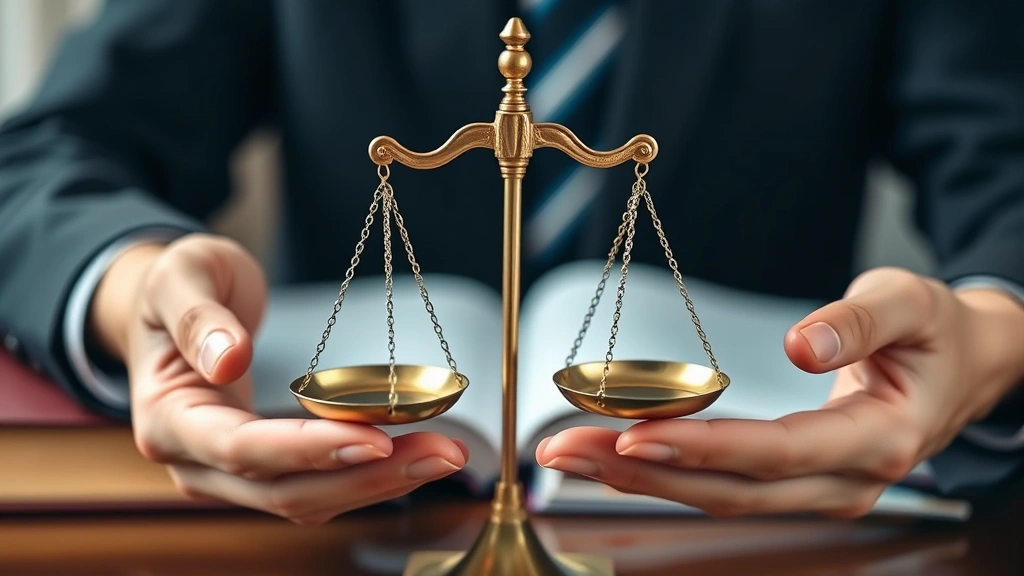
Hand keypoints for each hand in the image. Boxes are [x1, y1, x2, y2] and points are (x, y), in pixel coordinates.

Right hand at [90, 233, 466, 523]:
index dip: (309, 449)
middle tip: (442, 453)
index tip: (374, 439)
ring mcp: (231, 474)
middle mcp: (197, 463)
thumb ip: (196, 317)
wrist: (171, 309)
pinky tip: (413, 455)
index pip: (241, 449)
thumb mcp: (177, 278)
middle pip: (286, 490)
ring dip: (380, 482)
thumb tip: (228, 359)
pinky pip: (320, 484)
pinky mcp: (266, 469)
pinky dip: (368, 475)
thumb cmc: (174, 288)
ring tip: (444, 454)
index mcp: (167, 422)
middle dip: (368, 476)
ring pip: (310, 499)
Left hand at [537, 267, 1023, 517]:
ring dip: (638, 478)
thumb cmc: (937, 333)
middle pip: (731, 490)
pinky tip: (613, 456)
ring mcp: (818, 490)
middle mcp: (844, 482)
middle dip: (641, 472)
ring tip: (568, 452)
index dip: (705, 446)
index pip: (779, 452)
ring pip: (717, 497)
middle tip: (565, 446)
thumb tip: (802, 344)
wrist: (963, 366)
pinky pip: (721, 486)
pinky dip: (664, 472)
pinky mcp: (794, 482)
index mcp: (879, 440)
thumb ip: (860, 320)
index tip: (634, 435)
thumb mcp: (913, 302)